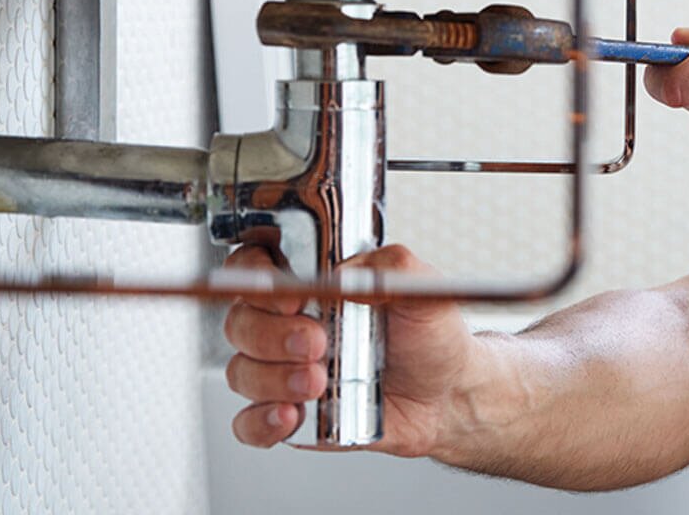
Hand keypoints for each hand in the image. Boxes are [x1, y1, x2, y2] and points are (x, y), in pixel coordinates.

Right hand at [222, 244, 481, 457]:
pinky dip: (261, 421)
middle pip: (240, 322)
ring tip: (319, 381)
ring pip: (241, 372)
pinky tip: (292, 415)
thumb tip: (346, 273)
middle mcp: (289, 325)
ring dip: (273, 379)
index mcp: (312, 286)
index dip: (254, 277)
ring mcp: (285, 372)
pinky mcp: (291, 414)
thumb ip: (391, 266)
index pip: (253, 267)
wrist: (448, 396)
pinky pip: (249, 423)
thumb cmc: (430, 339)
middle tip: (316, 343)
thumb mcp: (424, 290)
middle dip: (270, 335)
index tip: (290, 296)